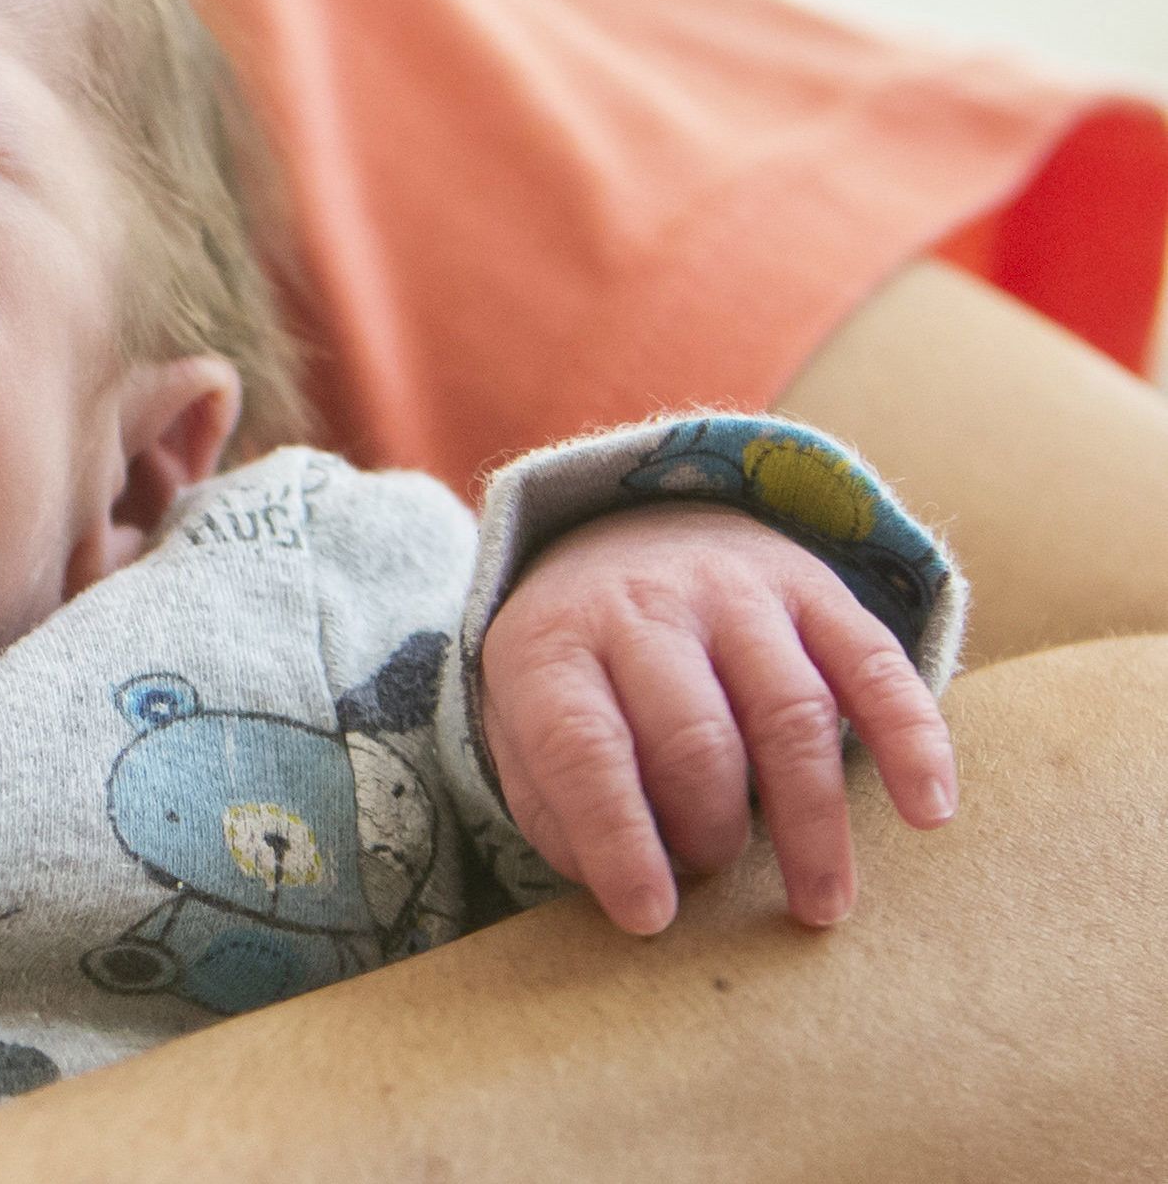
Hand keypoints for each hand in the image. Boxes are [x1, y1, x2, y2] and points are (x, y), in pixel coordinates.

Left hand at [480, 504, 955, 934]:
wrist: (623, 535)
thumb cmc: (577, 667)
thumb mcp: (522, 722)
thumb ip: (555, 808)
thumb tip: (629, 891)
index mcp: (555, 646)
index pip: (585, 746)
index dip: (619, 838)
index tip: (650, 917)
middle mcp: (644, 607)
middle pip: (695, 736)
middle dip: (712, 829)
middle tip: (715, 877)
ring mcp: (735, 591)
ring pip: (790, 711)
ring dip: (811, 820)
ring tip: (820, 903)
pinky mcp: (815, 589)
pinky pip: (874, 665)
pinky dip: (911, 740)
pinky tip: (929, 812)